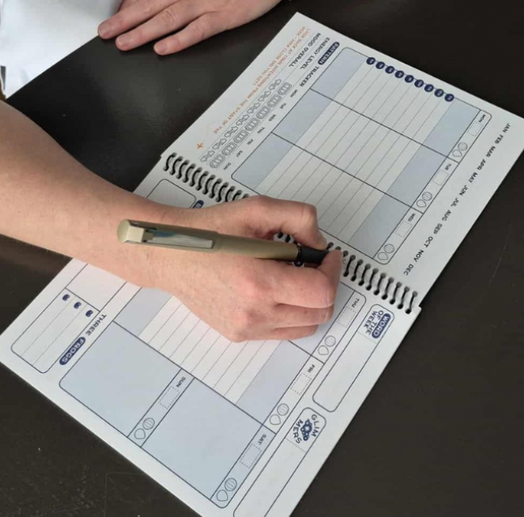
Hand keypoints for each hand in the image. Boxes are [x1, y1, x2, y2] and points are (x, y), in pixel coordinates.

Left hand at [98, 0, 289, 54]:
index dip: (129, 1)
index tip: (116, 13)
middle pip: (149, 3)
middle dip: (124, 19)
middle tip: (104, 32)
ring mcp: (207, 0)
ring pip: (166, 18)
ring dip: (141, 32)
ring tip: (123, 44)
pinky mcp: (224, 16)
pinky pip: (195, 31)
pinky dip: (177, 40)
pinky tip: (161, 49)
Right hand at [143, 196, 341, 341]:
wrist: (170, 254)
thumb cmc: (211, 230)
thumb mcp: (258, 209)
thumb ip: (300, 218)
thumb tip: (319, 244)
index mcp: (260, 283)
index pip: (321, 292)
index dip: (333, 272)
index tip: (328, 255)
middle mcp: (254, 313)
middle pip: (319, 312)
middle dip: (325, 285)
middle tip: (314, 263)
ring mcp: (246, 328)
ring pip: (305, 326)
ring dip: (310, 302)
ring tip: (294, 276)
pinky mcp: (239, 335)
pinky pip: (282, 331)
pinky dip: (291, 312)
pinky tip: (277, 288)